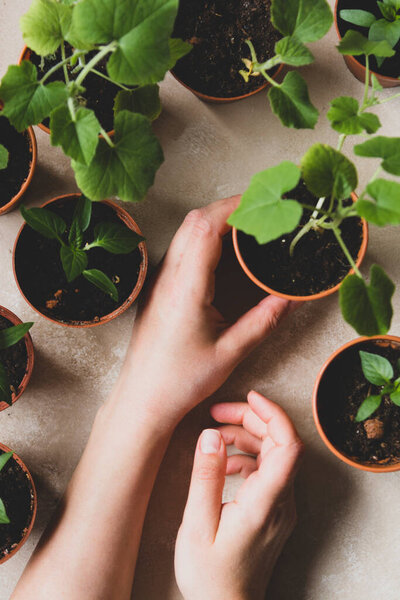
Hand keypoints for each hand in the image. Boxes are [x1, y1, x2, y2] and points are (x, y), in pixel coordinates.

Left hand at [113, 197, 296, 427]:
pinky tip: (222, 250)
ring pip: (186, 232)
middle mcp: (168, 277)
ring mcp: (159, 281)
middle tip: (259, 211)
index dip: (235, 208)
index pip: (207, 228)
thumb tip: (291, 298)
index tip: (262, 204)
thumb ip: (263, 321)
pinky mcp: (157, 289)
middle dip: (228, 208)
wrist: (142, 398)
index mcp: (187, 288)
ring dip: (214, 221)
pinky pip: (181, 248)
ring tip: (245, 226)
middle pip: (195, 221)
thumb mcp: (230, 353)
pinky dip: (203, 237)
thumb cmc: (180, 381)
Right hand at [175, 391, 303, 599]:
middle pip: (281, 444)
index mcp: (266, 502)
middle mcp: (282, 502)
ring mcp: (281, 508)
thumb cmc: (210, 576)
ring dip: (249, 437)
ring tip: (216, 432)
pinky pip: (269, 473)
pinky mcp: (274, 513)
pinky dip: (249, 458)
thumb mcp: (197, 525)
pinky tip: (224, 463)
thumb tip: (211, 435)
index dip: (273, 414)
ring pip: (275, 456)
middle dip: (252, 419)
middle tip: (218, 412)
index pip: (288, 445)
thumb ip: (205, 476)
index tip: (250, 396)